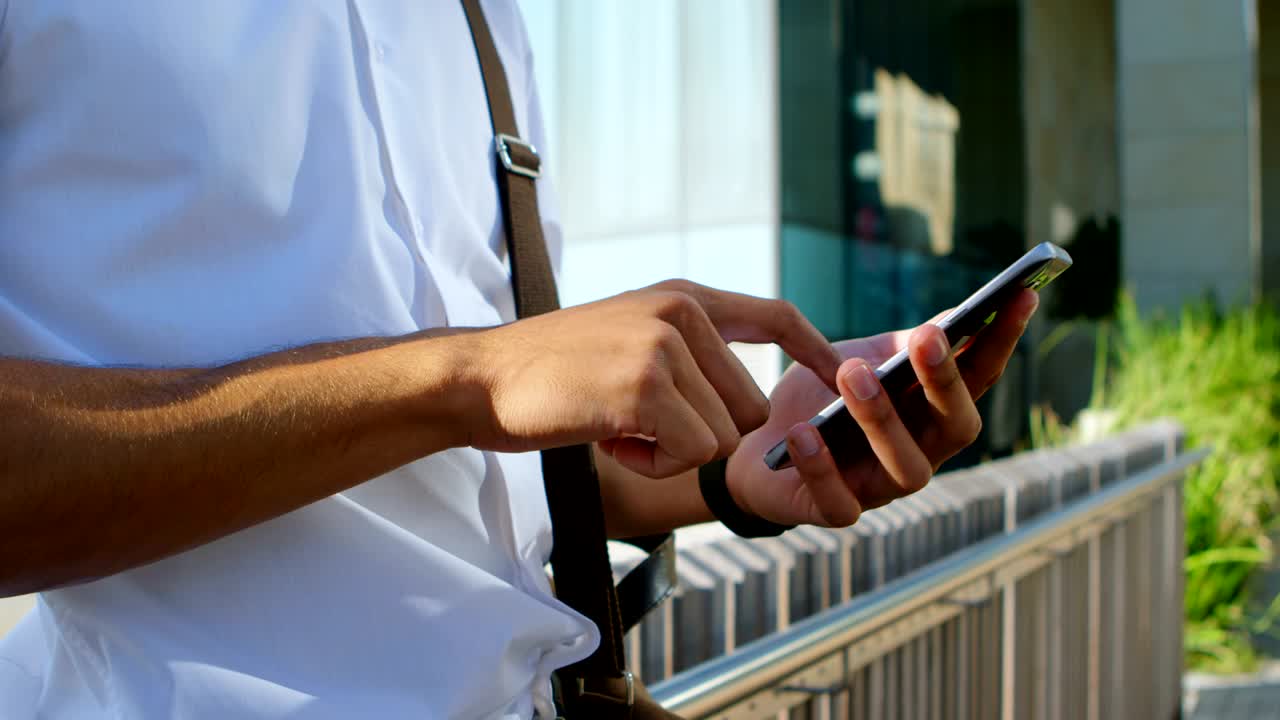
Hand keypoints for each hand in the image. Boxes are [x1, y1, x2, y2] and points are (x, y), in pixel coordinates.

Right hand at [464, 280, 840, 477]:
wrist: (483, 378)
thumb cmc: (553, 372)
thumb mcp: (629, 334)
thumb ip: (687, 348)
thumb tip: (748, 401)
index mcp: (683, 297)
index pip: (774, 315)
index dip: (813, 350)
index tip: (837, 378)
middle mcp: (682, 312)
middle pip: (750, 406)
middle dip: (703, 434)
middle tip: (638, 423)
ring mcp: (665, 346)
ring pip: (721, 436)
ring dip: (671, 452)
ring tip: (617, 426)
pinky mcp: (646, 387)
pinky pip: (690, 454)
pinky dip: (652, 465)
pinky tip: (610, 440)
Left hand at [724, 289, 1039, 526]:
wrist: (753, 442)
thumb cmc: (816, 399)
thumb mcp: (857, 360)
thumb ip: (899, 348)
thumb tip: (952, 318)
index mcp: (930, 414)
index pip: (978, 379)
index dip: (1002, 341)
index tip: (1021, 295)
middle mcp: (919, 454)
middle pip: (955, 429)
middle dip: (946, 383)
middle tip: (927, 338)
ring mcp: (879, 488)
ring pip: (906, 469)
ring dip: (882, 420)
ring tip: (853, 376)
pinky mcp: (832, 511)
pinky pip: (837, 501)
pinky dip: (821, 466)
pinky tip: (802, 433)